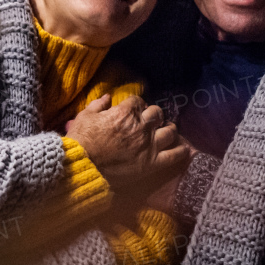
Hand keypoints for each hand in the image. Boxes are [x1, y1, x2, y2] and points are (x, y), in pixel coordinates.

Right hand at [65, 95, 191, 194]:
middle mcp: (141, 126)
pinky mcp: (152, 163)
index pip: (137, 101)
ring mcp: (149, 145)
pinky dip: (180, 151)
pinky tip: (183, 149)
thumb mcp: (84, 116)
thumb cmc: (81, 141)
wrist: (83, 167)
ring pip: (169, 131)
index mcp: (125, 112)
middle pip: (156, 113)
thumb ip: (98, 104)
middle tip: (150, 121)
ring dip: (169, 129)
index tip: (133, 110)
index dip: (135, 105)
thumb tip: (108, 97)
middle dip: (153, 115)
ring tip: (167, 130)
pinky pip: (173, 155)